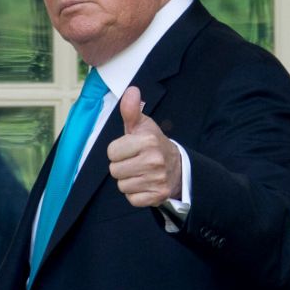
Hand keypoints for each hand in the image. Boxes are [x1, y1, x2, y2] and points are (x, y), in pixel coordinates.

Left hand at [107, 86, 181, 206]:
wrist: (178, 167)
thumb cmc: (153, 144)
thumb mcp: (143, 125)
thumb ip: (131, 110)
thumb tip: (131, 90)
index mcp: (147, 140)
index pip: (112, 152)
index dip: (118, 150)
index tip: (130, 148)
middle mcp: (153, 160)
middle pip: (115, 170)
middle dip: (122, 166)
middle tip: (135, 161)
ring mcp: (156, 180)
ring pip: (122, 185)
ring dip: (128, 180)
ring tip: (141, 173)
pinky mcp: (157, 196)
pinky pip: (131, 199)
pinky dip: (136, 194)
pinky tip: (145, 184)